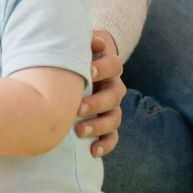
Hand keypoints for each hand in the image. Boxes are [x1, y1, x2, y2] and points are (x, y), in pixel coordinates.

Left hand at [76, 30, 123, 156]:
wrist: (84, 65)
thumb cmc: (78, 53)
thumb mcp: (81, 42)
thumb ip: (85, 40)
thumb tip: (95, 41)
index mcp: (109, 66)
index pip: (114, 66)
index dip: (104, 68)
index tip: (89, 71)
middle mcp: (114, 87)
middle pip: (114, 96)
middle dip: (97, 102)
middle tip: (78, 107)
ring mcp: (112, 106)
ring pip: (114, 118)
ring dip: (98, 125)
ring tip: (79, 131)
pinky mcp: (107, 122)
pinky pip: (113, 136)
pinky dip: (105, 144)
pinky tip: (93, 151)